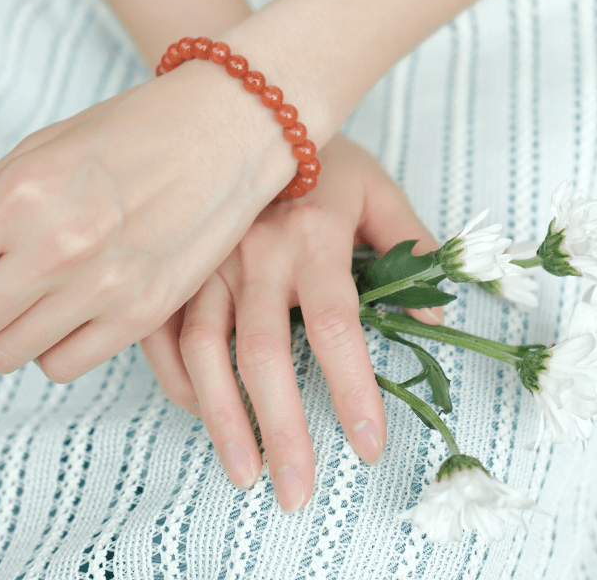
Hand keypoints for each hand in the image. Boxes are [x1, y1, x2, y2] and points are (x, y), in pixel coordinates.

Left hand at [0, 61, 295, 380]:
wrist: (228, 129)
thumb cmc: (138, 130)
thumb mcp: (43, 147)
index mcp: (21, 194)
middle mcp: (58, 247)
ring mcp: (105, 286)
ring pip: (6, 354)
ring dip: (8, 331)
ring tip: (36, 299)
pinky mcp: (145, 312)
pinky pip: (62, 365)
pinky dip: (54, 346)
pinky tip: (72, 312)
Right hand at [140, 133, 442, 511]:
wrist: (252, 104)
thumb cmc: (322, 155)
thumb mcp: (379, 190)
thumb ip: (411, 249)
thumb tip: (431, 319)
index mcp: (314, 235)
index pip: (338, 324)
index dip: (354, 389)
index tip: (368, 445)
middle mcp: (255, 251)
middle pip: (263, 353)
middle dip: (280, 429)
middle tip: (297, 492)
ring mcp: (206, 257)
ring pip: (204, 350)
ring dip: (222, 419)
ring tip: (245, 474)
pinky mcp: (174, 261)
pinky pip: (165, 329)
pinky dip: (179, 376)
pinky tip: (201, 411)